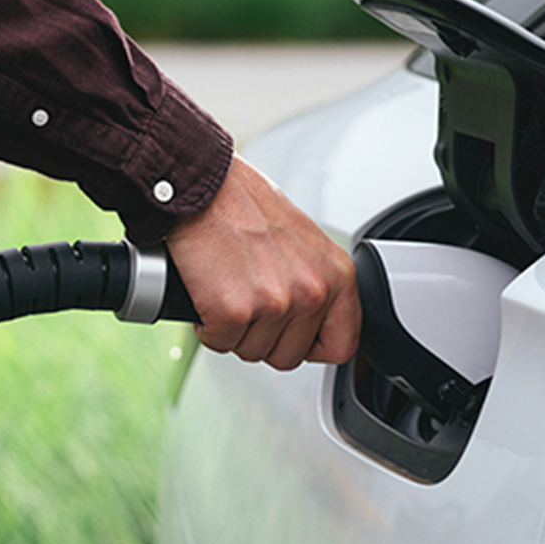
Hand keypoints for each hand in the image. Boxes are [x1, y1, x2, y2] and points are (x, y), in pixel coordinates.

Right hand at [164, 155, 360, 369]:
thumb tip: (310, 323)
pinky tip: (210, 293)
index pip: (341, 346)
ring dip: (234, 330)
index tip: (291, 334)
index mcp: (337, 274)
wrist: (203, 186)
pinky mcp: (234, 311)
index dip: (310, 346)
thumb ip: (314, 283)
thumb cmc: (246, 205)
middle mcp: (313, 291)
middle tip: (248, 300)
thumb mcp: (304, 243)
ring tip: (229, 288)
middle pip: (290, 356)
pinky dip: (208, 324)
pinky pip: (220, 343)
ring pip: (253, 352)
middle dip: (264, 337)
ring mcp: (275, 303)